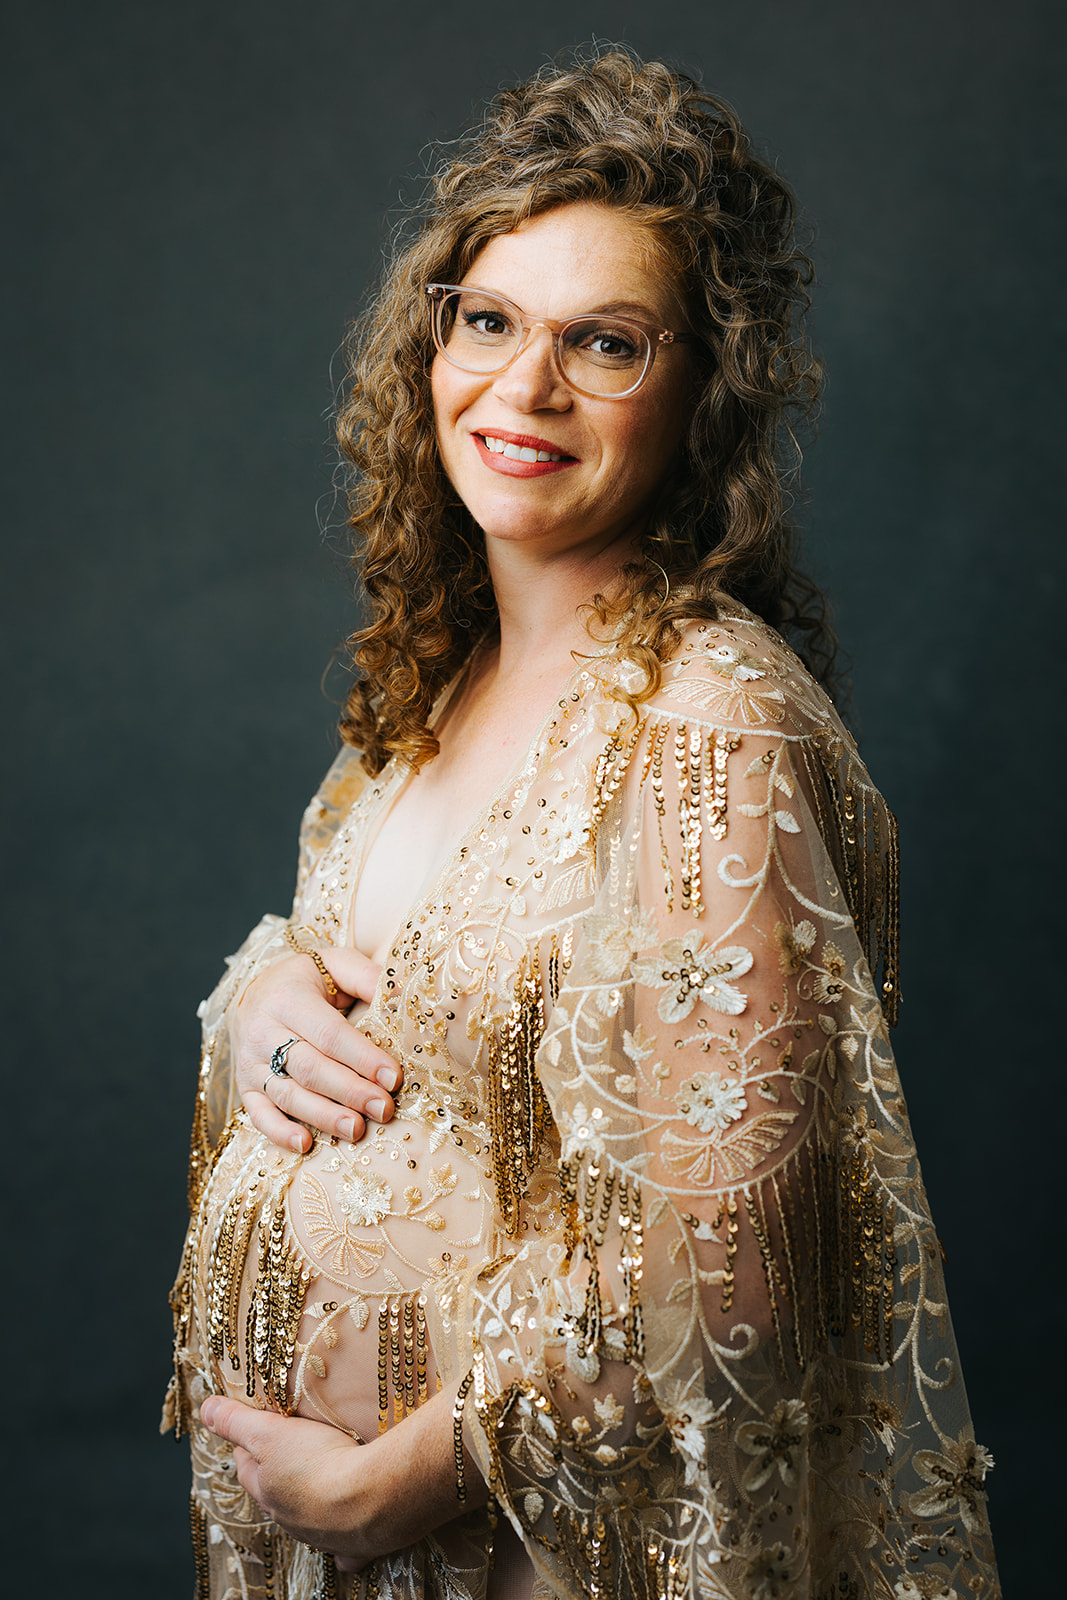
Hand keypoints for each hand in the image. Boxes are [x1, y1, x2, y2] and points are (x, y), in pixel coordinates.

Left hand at [199, 1384, 482, 1570]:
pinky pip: (344, 1548)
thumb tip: (205, 1409)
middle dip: (275, 1477)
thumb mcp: (270, 1432)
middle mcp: (289, 1517)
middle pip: (274, 1495)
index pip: (247, 1467)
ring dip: (308, 1505)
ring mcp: (321, 1534)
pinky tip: (346, 1539)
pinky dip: (342, 1544)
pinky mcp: (354, 1544)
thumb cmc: (318, 1462)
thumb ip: (237, 1421)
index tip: (250, 1434)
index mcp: (268, 1490)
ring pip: (306, 1520)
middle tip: (285, 1456)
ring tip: (319, 1485)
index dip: (247, 1448)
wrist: (370, 1499)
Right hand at [233, 947, 402, 1152]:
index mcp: (289, 999)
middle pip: (310, 1068)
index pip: (330, 1034)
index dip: (363, 1058)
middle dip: (350, 1091)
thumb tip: (403, 991)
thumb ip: (366, 977)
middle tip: (383, 1108)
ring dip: (323, 1116)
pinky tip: (305, 1145)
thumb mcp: (335, 964)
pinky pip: (258, 1114)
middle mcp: (263, 1031)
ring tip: (356, 1130)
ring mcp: (250, 1062)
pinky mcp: (244, 1086)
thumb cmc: (307, 980)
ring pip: (287, 1094)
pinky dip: (279, 1133)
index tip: (393, 1077)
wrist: (254, 991)